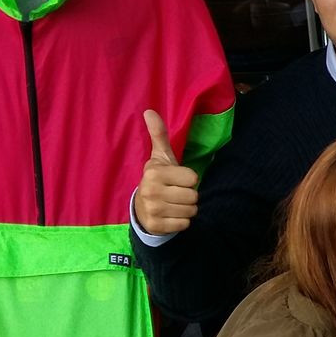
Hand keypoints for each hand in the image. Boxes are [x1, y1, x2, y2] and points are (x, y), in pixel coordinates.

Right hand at [133, 109, 199, 236]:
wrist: (142, 207)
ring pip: (191, 211)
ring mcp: (153, 210)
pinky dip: (181, 222)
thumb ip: (159, 135)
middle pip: (193, 196)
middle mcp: (151, 191)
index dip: (188, 179)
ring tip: (173, 204)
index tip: (176, 179)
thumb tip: (149, 111)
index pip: (193, 178)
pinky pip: (184, 225)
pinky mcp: (156, 226)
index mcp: (154, 172)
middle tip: (176, 193)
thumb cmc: (158, 179)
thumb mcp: (160, 157)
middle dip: (189, 196)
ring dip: (186, 209)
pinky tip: (170, 215)